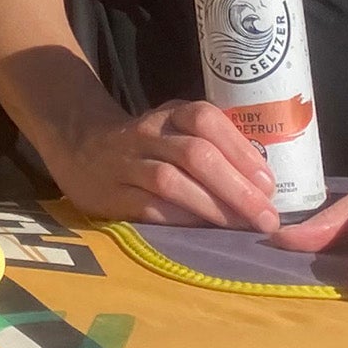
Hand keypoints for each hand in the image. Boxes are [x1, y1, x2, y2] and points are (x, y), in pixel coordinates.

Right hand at [57, 99, 287, 232]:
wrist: (79, 144)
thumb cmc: (146, 144)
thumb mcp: (174, 128)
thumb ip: (213, 146)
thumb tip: (264, 183)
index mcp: (170, 114)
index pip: (207, 120)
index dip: (240, 150)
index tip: (269, 183)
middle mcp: (148, 133)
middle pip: (195, 154)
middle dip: (236, 187)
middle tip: (267, 216)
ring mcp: (127, 163)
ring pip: (171, 181)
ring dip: (212, 207)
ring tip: (243, 228)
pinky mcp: (111, 194)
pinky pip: (148, 207)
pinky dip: (180, 220)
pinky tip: (204, 233)